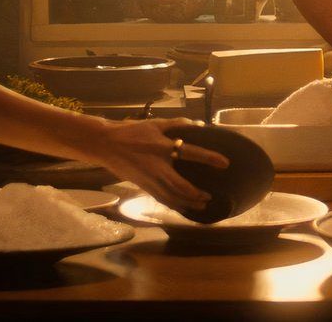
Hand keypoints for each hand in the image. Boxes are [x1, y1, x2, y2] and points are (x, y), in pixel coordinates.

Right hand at [95, 118, 229, 212]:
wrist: (105, 145)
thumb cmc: (131, 132)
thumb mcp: (155, 124)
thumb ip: (177, 124)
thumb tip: (199, 124)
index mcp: (162, 147)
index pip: (190, 152)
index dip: (208, 157)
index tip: (225, 163)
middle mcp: (157, 167)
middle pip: (181, 186)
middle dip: (196, 194)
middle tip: (210, 197)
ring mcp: (149, 179)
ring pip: (171, 197)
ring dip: (187, 203)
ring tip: (201, 206)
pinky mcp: (143, 186)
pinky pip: (161, 199)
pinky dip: (173, 204)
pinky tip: (182, 207)